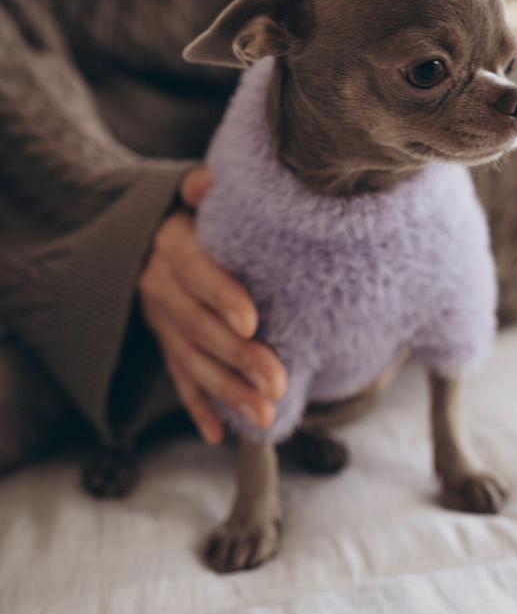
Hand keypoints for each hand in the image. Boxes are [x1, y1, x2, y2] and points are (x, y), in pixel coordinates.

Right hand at [139, 166, 286, 444]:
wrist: (142, 233)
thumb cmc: (192, 212)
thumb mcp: (190, 192)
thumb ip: (201, 187)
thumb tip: (213, 180)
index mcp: (171, 246)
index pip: (196, 273)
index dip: (221, 296)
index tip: (253, 321)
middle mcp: (160, 287)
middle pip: (198, 327)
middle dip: (238, 358)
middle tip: (278, 383)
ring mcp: (161, 321)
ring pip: (192, 361)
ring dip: (227, 392)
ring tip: (265, 415)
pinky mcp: (164, 344)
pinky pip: (179, 379)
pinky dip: (198, 407)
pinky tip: (221, 433)